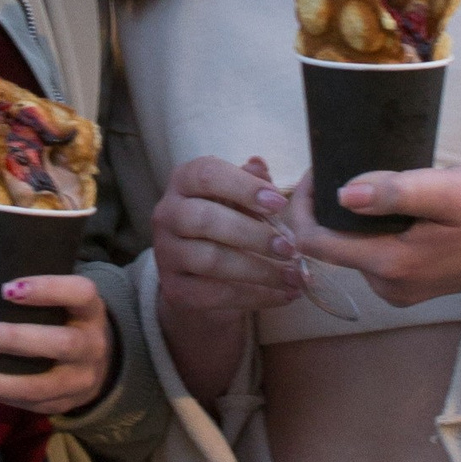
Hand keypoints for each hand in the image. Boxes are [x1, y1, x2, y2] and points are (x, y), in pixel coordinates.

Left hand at [0, 269, 114, 416]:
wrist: (97, 366)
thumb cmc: (60, 317)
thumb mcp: (51, 298)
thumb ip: (3, 281)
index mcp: (90, 309)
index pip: (81, 293)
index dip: (48, 289)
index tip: (6, 289)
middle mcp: (92, 346)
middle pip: (60, 343)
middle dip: (13, 338)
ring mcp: (79, 381)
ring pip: (40, 385)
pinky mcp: (60, 406)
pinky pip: (25, 404)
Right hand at [152, 154, 305, 319]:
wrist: (197, 273)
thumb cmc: (224, 221)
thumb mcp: (236, 197)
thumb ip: (249, 181)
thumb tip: (259, 164)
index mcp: (182, 182)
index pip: (207, 175)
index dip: (244, 187)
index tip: (280, 202)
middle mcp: (167, 214)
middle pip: (206, 220)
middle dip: (254, 234)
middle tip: (290, 248)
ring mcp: (166, 254)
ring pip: (212, 261)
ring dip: (260, 270)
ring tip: (294, 276)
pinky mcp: (174, 290)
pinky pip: (216, 295)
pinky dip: (254, 296)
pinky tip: (282, 295)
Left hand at [290, 162, 460, 307]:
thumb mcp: (447, 189)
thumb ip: (395, 192)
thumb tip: (342, 194)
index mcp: (391, 265)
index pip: (315, 242)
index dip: (302, 204)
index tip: (316, 167)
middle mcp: (388, 287)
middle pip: (331, 245)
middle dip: (326, 205)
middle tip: (341, 162)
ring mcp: (399, 290)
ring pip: (351, 248)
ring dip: (351, 215)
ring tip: (369, 177)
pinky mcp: (411, 284)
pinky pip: (373, 252)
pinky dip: (371, 226)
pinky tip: (390, 202)